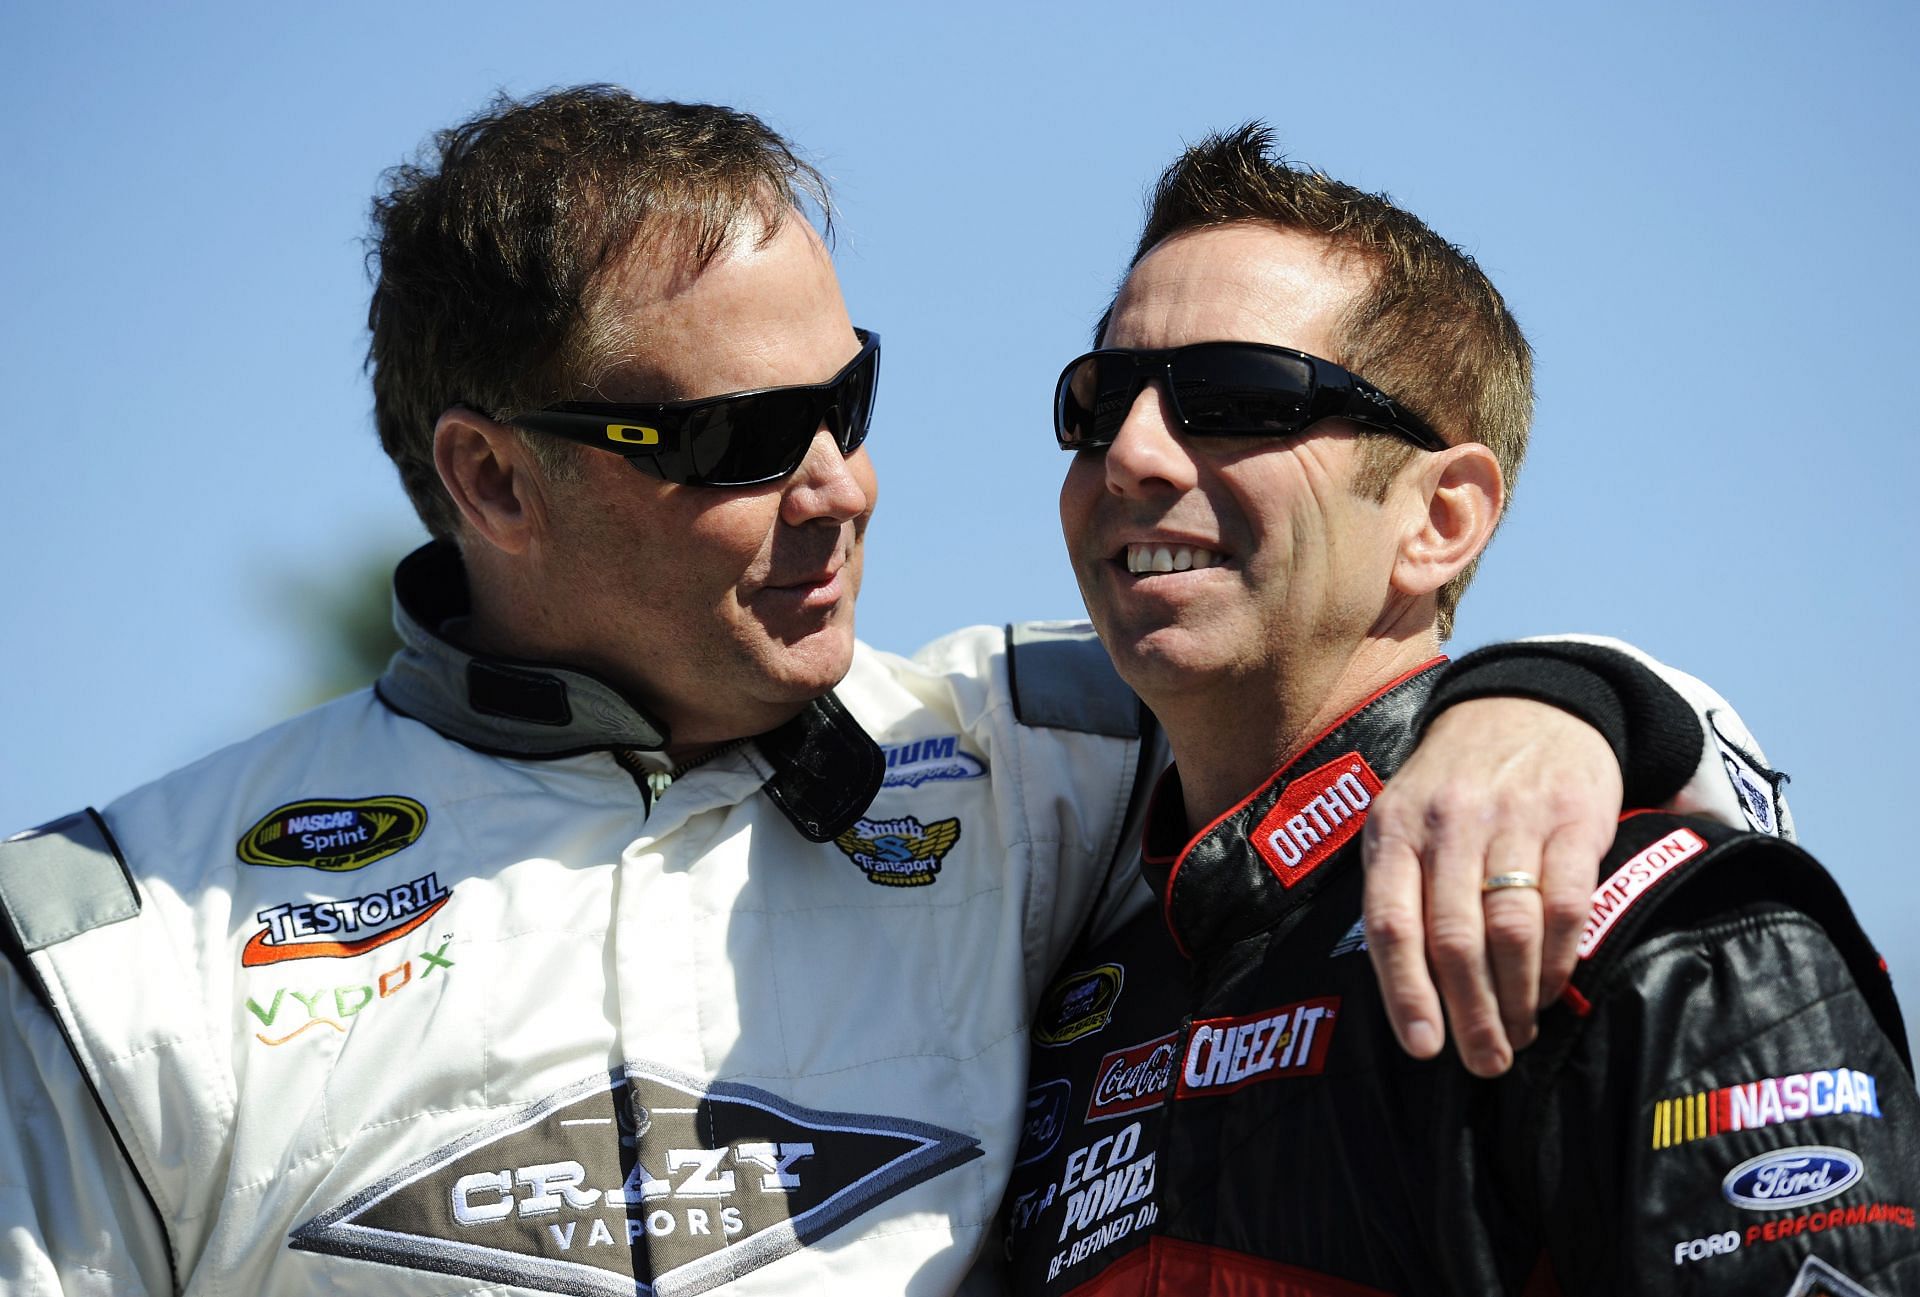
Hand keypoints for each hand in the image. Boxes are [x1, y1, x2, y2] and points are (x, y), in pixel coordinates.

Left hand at [1361, 697, 1619, 1075]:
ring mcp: (1512, 818)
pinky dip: (1560, 959)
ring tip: (1519, 1033)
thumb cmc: (1454, 785)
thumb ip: (1398, 890)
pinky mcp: (1573, 817)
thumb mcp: (1403, 819)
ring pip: (1511, 930)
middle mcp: (1448, 822)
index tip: (1424, 1048)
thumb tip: (1404, 993)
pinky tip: (1553, 986)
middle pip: (1455, 939)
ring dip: (1517, 998)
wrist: (1526, 704)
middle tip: (1485, 1061)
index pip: (1392, 923)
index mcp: (1394, 828)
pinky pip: (1567, 905)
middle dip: (1470, 1014)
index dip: (1406, 993)